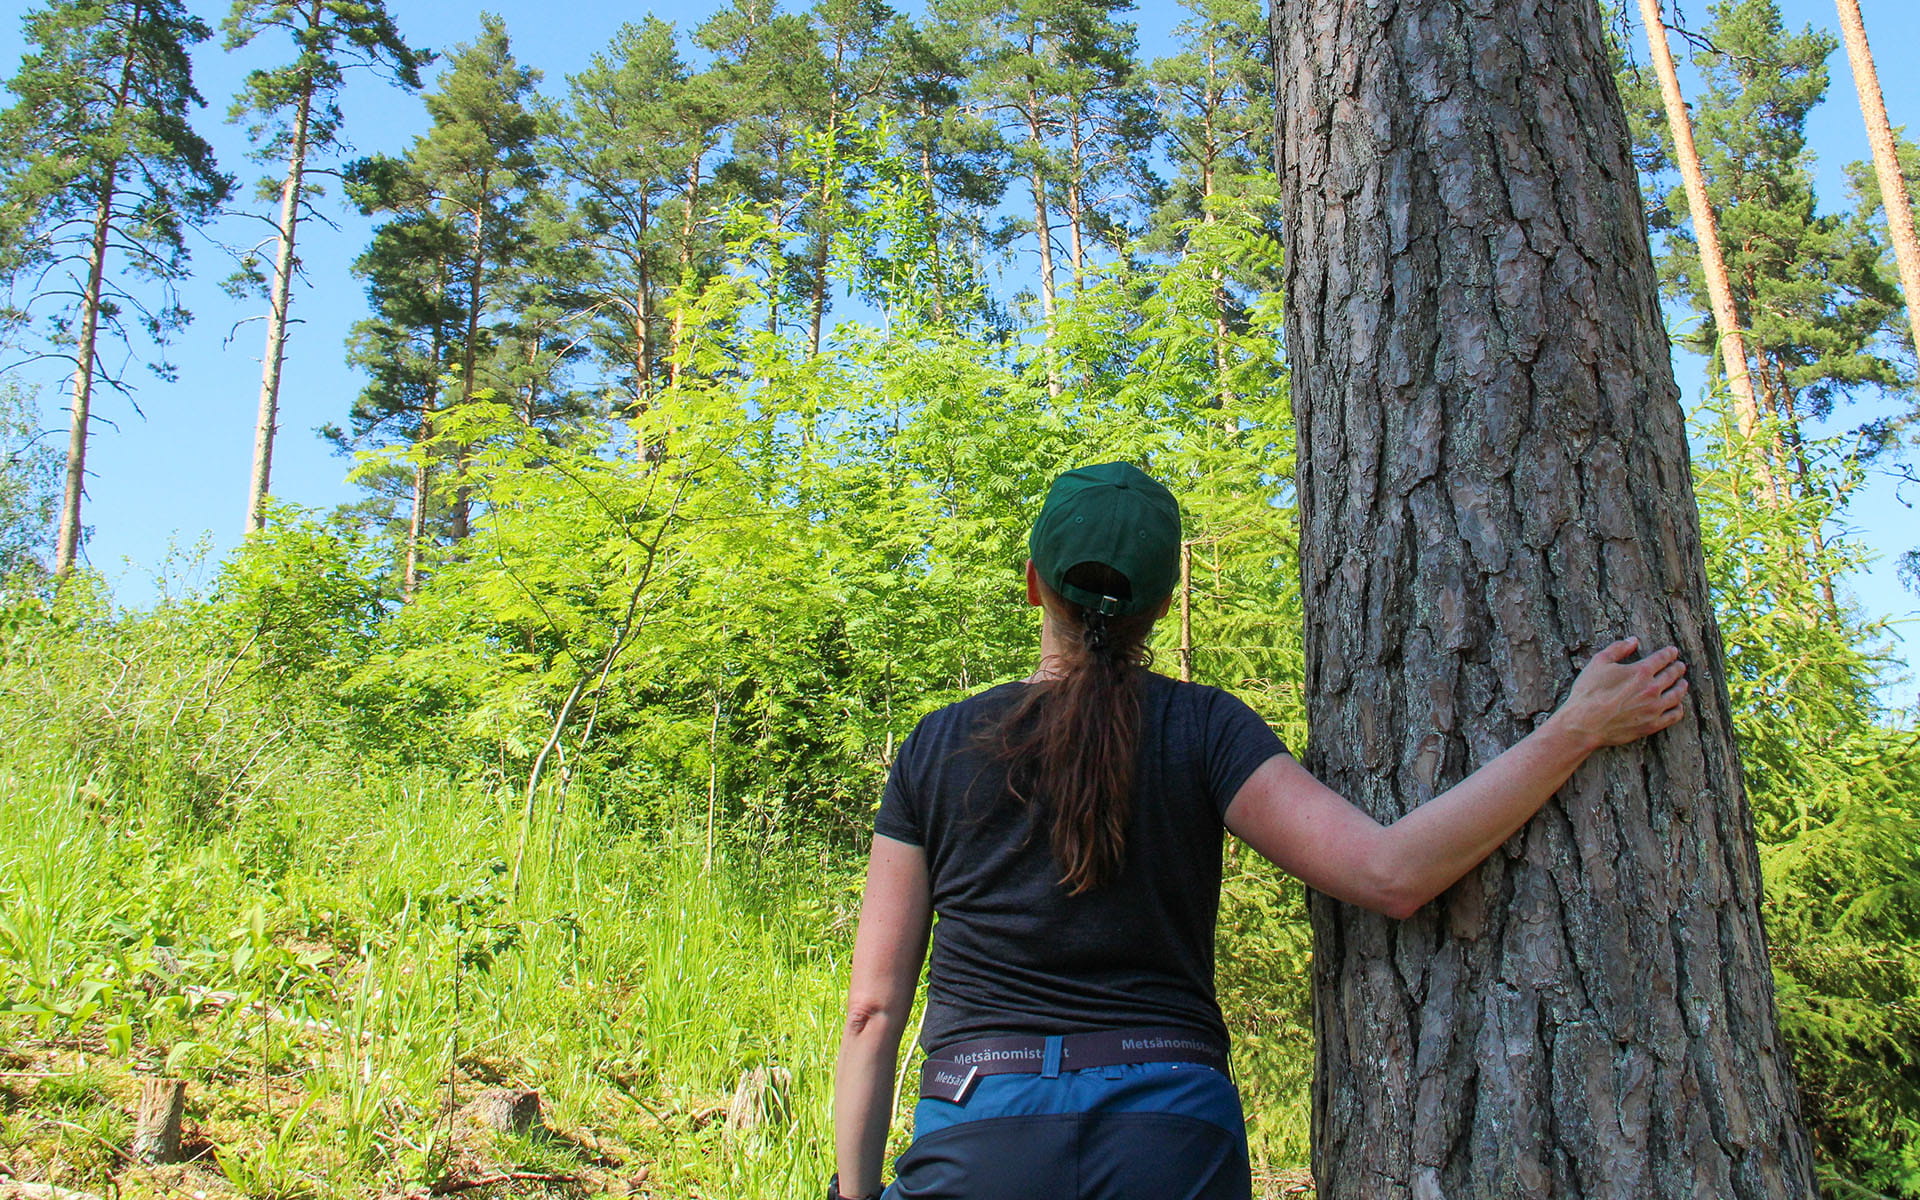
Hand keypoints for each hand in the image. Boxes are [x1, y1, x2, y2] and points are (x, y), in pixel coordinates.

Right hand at [1553, 637, 1688, 749]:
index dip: (1669, 653)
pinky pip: (1674, 715)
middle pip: (1672, 675)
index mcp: (1640, 672)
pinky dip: (1679, 708)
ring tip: (1683, 683)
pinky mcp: (1652, 724)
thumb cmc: (1588, 692)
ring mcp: (1654, 708)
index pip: (1662, 658)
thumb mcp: (1598, 663)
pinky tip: (1677, 705)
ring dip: (1682, 687)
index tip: (1673, 651)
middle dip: (1677, 668)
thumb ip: (1617, 649)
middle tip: (1680, 666)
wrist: (1585, 724)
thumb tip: (1633, 640)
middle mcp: (1652, 689)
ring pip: (1677, 695)